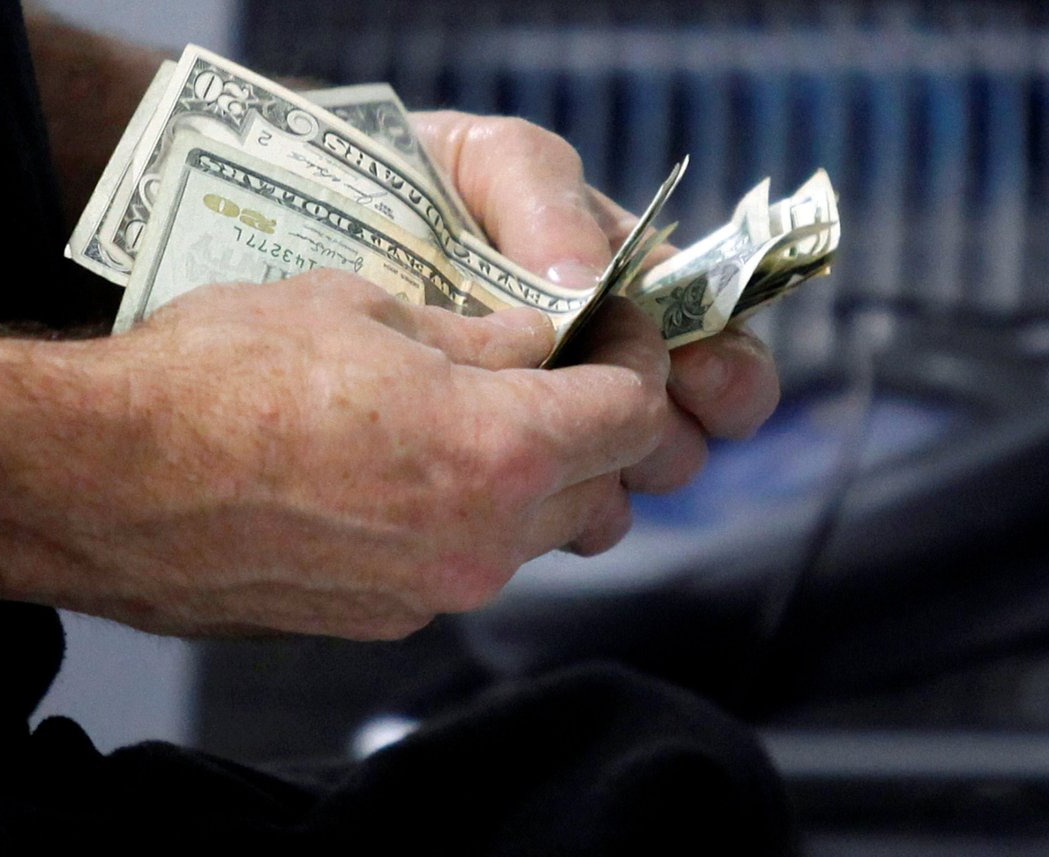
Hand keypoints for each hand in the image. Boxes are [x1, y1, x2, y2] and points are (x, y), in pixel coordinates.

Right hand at [30, 276, 669, 637]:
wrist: (101, 480)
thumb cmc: (220, 375)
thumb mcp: (364, 308)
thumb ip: (479, 335)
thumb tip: (538, 340)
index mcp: (496, 450)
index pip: (632, 414)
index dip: (639, 361)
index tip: (618, 331)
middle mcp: (482, 542)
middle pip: (600, 486)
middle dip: (593, 424)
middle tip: (552, 370)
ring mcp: (433, 592)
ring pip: (535, 533)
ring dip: (531, 478)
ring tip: (469, 419)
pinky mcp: (381, 620)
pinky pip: (463, 563)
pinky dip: (465, 518)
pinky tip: (402, 473)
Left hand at [413, 112, 780, 483]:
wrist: (322, 221)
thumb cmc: (422, 178)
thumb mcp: (492, 162)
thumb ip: (546, 201)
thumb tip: (589, 281)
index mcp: (623, 288)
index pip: (713, 344)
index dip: (727, 373)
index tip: (701, 381)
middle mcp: (598, 365)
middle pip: (679, 430)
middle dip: (673, 435)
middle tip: (641, 425)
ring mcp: (547, 425)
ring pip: (621, 482)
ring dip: (618, 479)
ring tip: (578, 460)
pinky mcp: (491, 470)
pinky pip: (551, 516)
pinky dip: (558, 512)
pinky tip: (526, 495)